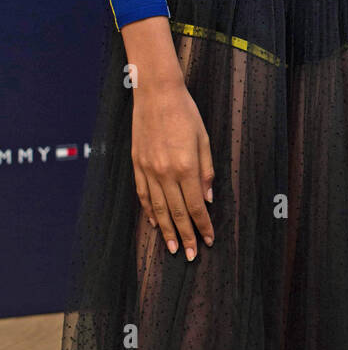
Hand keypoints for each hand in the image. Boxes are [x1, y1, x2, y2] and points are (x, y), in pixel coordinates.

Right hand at [131, 76, 214, 258]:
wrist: (157, 93)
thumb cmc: (185, 113)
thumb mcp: (204, 139)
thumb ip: (207, 171)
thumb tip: (208, 198)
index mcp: (186, 167)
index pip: (197, 206)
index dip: (203, 225)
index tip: (209, 239)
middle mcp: (165, 173)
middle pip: (177, 213)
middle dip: (186, 236)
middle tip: (191, 255)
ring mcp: (148, 170)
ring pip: (158, 209)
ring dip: (166, 231)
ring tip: (172, 248)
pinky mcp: (137, 165)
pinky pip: (143, 195)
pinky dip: (149, 212)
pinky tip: (154, 223)